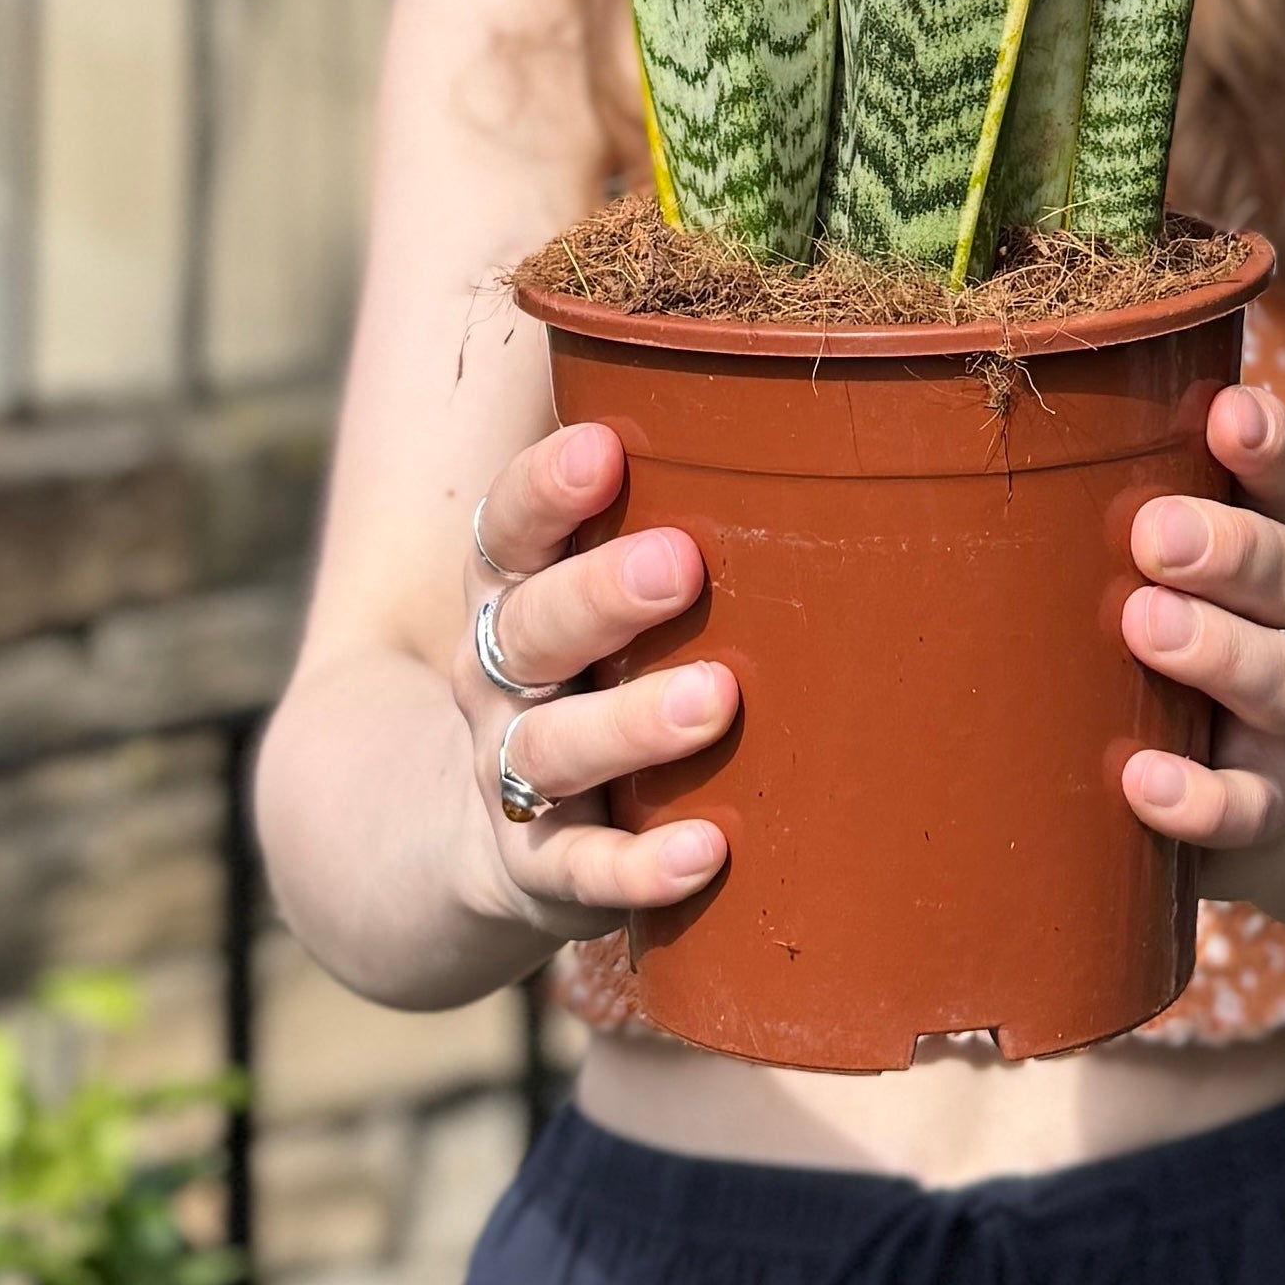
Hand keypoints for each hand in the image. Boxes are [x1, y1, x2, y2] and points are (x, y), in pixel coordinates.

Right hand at [449, 421, 733, 940]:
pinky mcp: (541, 870)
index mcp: (510, 590)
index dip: (546, 487)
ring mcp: (510, 775)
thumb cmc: (588, 666)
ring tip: (715, 700)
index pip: (508, 528)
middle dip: (601, 593)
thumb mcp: (587, 588)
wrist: (480, 833)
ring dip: (631, 724)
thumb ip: (659, 518)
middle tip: (681, 564)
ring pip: (554, 748)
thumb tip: (804, 412)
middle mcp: (499, 677)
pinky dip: (640, 867)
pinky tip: (705, 851)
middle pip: (531, 626)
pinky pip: (584, 872)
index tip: (604, 450)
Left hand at [1121, 384, 1284, 871]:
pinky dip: (1199, 796)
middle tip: (1153, 533)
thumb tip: (975, 434)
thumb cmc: (1178, 641)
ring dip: (1216, 651)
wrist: (1259, 790)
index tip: (1229, 413)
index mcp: (1271, 546)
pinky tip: (1142, 780)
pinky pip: (1247, 805)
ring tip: (1146, 626)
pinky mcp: (1271, 803)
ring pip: (1280, 679)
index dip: (1269, 445)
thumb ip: (1116, 511)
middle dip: (1225, 548)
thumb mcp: (1166, 571)